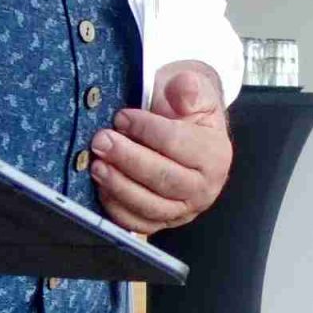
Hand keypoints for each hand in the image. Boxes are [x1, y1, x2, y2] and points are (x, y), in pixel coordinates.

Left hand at [90, 61, 230, 233]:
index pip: (178, 144)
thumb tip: (183, 88)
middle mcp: (205, 187)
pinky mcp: (164, 222)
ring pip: (151, 206)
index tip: (122, 117)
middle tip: (101, 141)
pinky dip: (118, 209)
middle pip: (164, 178)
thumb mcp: (194, 89)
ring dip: (119, 186)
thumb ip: (189, 88)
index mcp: (215, 154)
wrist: (187, 132)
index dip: (147, 130)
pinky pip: (139, 224)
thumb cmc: (186, 110)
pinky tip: (102, 188)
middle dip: (128, 159)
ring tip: (97, 165)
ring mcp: (185, 209)